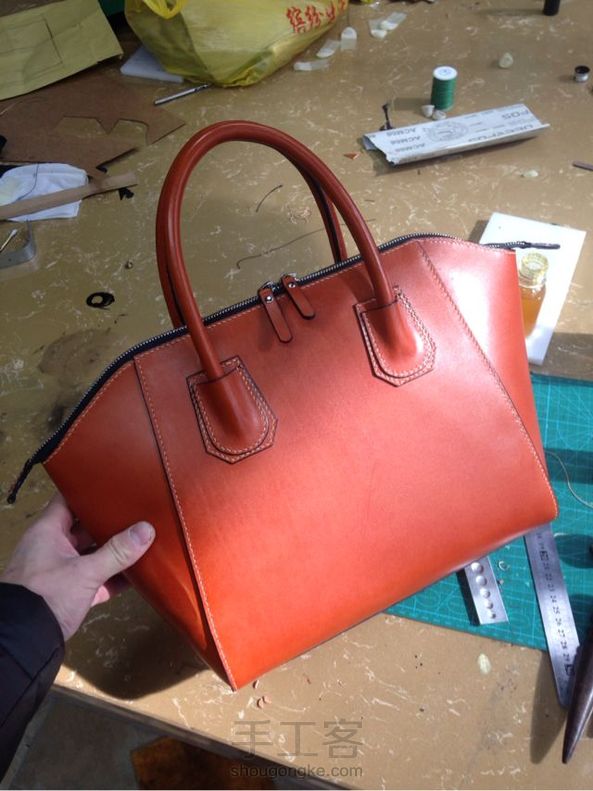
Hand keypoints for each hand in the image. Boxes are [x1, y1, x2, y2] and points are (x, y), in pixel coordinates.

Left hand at [1, 493, 154, 640]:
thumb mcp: (86, 572)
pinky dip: (113, 576)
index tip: (115, 484)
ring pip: (91, 553)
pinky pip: (95, 578)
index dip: (90, 490)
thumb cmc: (47, 595)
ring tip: (142, 540)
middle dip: (109, 522)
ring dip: (113, 551)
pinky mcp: (69, 592)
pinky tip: (137, 574)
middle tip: (138, 512)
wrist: (23, 643)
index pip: (69, 499)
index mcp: (48, 531)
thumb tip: (147, 529)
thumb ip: (117, 552)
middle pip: (84, 526)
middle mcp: (52, 546)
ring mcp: (60, 570)